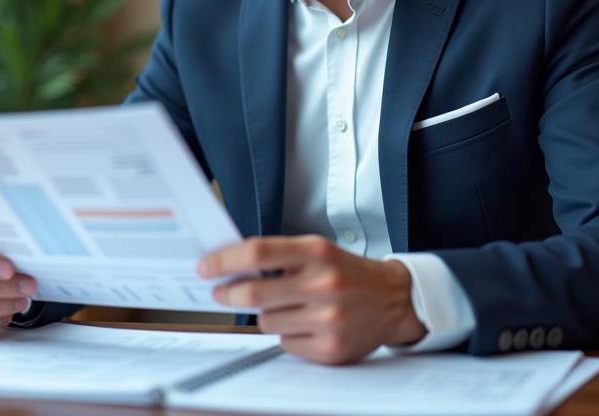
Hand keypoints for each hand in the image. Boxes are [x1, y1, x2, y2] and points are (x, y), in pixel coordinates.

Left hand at [198, 235, 425, 363]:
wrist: (392, 300)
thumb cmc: (347, 272)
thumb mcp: (318, 250)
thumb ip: (278, 255)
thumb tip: (230, 265)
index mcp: (316, 252)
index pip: (258, 253)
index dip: (224, 260)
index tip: (206, 268)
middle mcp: (323, 284)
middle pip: (254, 292)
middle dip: (229, 293)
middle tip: (221, 292)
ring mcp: (328, 318)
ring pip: (266, 321)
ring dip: (266, 314)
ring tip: (288, 306)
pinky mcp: (330, 348)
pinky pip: (285, 343)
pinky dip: (288, 334)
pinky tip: (306, 324)